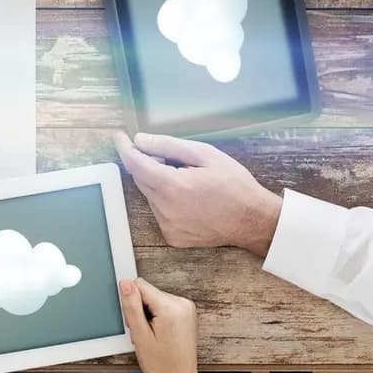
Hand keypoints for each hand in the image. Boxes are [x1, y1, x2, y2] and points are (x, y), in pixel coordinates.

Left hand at [113, 131, 282, 256]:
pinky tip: (190, 198)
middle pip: (141, 179)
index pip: (135, 163)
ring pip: (150, 195)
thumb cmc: (234, 184)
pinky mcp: (172, 236)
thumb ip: (169, 146)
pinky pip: (160, 211)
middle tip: (171, 157)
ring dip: (159, 183)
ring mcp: (167, 225)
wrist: (253, 221)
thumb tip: (140, 140)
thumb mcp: (205, 155)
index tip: (119, 136)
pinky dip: (166, 200)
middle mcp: (164, 209)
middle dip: (148, 163)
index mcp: (171, 186)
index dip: (125, 147)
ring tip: (188, 180)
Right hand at [119, 277, 205, 372]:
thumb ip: (132, 306)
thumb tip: (126, 283)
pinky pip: (164, 305)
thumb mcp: (140, 335)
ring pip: (154, 298)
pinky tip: (158, 333)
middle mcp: (182, 304)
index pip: (140, 285)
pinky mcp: (187, 313)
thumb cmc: (161, 365)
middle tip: (142, 333)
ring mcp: (187, 308)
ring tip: (151, 335)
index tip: (134, 321)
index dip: (131, 302)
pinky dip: (157, 316)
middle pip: (148, 292)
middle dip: (140, 309)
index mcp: (171, 308)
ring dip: (148, 314)